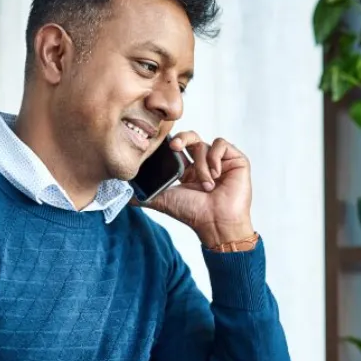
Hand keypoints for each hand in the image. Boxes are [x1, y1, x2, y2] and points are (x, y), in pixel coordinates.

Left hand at [141, 132, 253, 247]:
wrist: (216, 223)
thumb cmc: (193, 214)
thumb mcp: (163, 200)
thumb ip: (145, 195)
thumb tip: (125, 196)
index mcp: (189, 172)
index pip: (179, 148)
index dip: (172, 144)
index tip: (165, 147)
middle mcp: (204, 164)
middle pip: (191, 137)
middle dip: (181, 138)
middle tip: (175, 146)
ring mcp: (220, 162)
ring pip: (204, 144)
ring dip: (201, 165)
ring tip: (206, 185)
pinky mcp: (236, 160)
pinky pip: (221, 144)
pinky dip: (215, 158)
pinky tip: (217, 174)